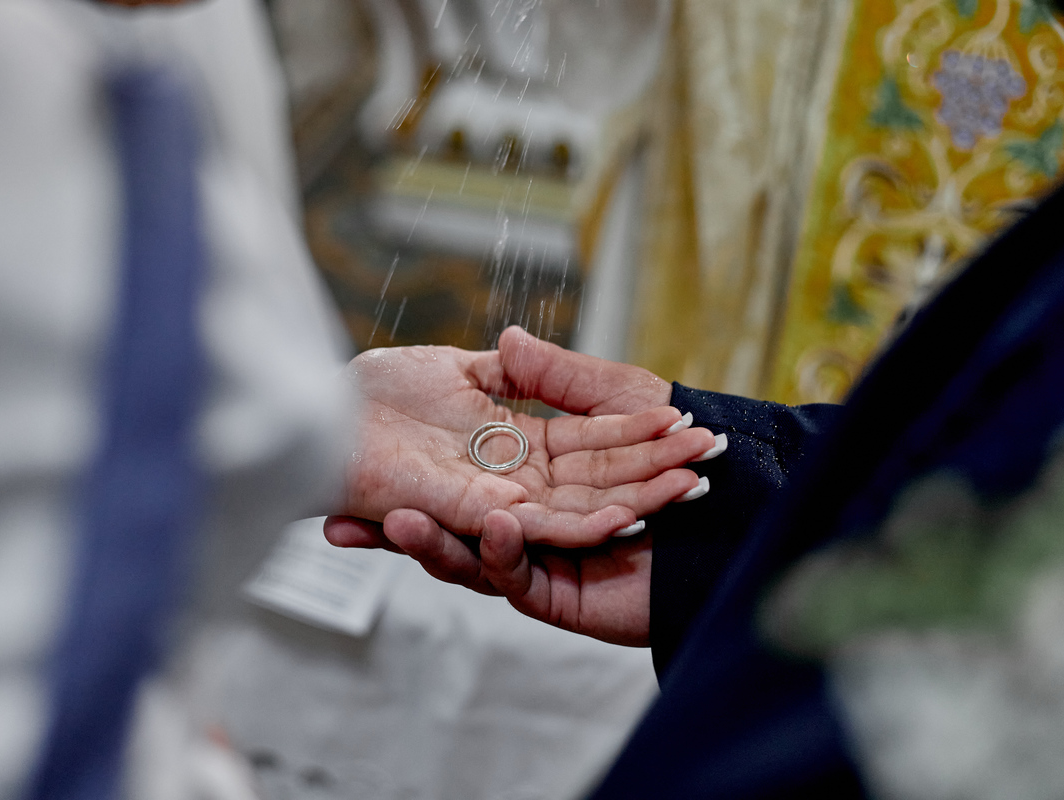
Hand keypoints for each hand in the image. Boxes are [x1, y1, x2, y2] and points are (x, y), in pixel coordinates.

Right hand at [327, 327, 719, 644]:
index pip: (450, 472)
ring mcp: (543, 554)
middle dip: (392, 525)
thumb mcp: (609, 390)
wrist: (728, 491)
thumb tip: (507, 336)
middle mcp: (523, 513)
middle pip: (446, 522)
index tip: (354, 463)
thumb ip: (554, 371)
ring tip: (392, 527)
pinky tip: (493, 530)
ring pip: (472, 553)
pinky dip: (510, 554)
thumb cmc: (675, 432)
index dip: (405, 468)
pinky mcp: (568, 590)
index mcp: (524, 467)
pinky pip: (529, 574)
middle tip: (335, 522)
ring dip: (432, 546)